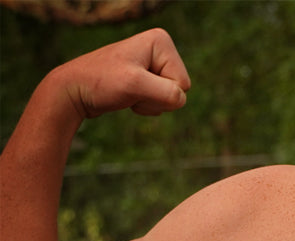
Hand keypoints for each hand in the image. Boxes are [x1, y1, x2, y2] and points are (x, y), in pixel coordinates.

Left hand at [54, 28, 190, 118]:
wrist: (73, 90)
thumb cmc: (101, 82)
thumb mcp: (135, 85)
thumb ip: (167, 93)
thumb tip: (181, 100)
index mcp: (161, 41)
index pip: (182, 83)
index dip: (159, 91)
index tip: (133, 82)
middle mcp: (161, 49)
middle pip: (180, 90)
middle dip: (155, 98)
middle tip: (130, 89)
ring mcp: (154, 64)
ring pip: (172, 99)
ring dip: (149, 103)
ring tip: (126, 92)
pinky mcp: (148, 78)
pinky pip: (162, 102)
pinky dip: (145, 105)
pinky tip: (127, 96)